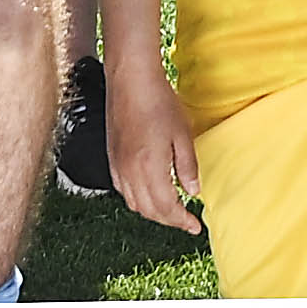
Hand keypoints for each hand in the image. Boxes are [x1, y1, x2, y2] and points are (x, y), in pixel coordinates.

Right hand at [106, 61, 202, 231]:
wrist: (131, 81)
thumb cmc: (159, 102)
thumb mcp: (183, 134)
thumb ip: (187, 167)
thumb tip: (194, 192)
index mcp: (149, 167)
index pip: (166, 207)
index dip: (182, 221)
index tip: (195, 226)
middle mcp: (129, 172)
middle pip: (149, 211)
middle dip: (169, 220)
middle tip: (186, 221)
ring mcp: (118, 166)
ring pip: (134, 204)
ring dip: (153, 212)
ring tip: (172, 210)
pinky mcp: (112, 158)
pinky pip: (123, 190)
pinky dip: (138, 200)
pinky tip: (150, 193)